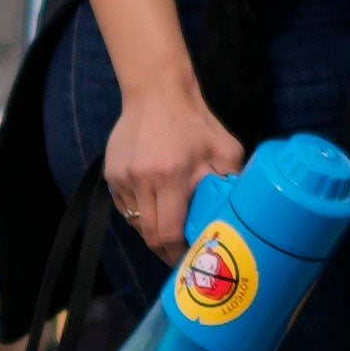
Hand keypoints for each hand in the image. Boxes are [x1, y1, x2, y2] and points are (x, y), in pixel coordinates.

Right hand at [103, 69, 221, 253]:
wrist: (156, 91)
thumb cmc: (194, 122)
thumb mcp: (224, 149)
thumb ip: (230, 182)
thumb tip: (238, 213)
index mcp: (170, 175)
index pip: (167, 232)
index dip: (177, 253)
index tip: (190, 259)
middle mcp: (141, 179)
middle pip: (149, 234)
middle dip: (165, 250)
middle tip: (182, 253)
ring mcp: (122, 177)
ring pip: (136, 223)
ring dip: (153, 230)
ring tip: (171, 226)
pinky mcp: (112, 174)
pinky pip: (126, 207)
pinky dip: (141, 213)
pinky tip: (157, 204)